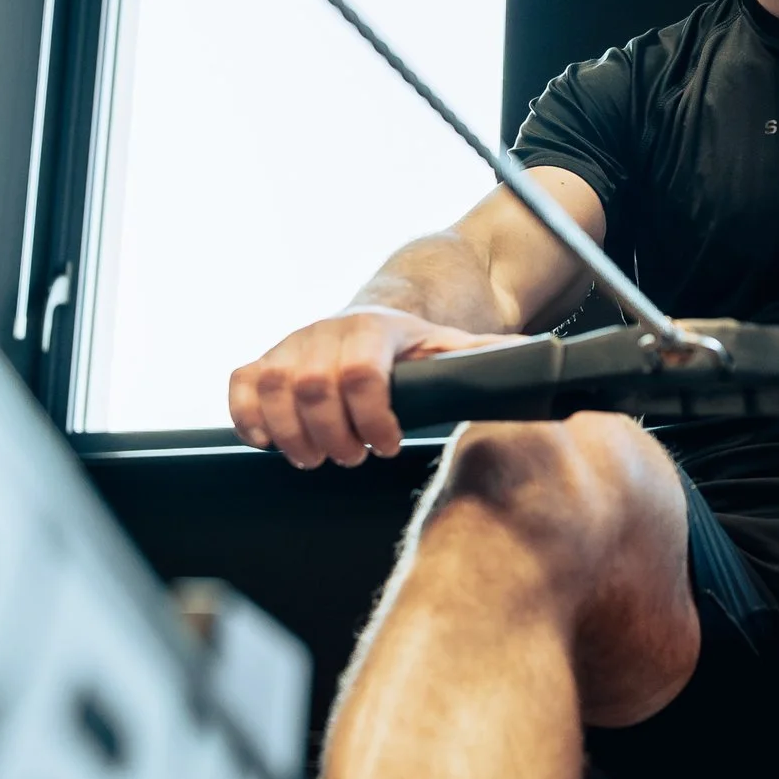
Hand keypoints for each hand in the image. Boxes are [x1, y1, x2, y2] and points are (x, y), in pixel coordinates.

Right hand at [228, 308, 483, 466]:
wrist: (378, 320)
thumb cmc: (417, 348)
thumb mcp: (455, 348)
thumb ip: (489, 358)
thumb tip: (539, 362)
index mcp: (376, 329)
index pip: (362, 373)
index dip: (373, 418)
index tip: (390, 445)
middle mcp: (326, 332)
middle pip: (312, 387)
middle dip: (332, 436)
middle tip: (352, 458)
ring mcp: (291, 345)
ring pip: (271, 388)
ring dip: (290, 435)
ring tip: (316, 458)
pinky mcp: (265, 360)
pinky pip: (239, 385)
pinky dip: (246, 419)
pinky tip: (270, 442)